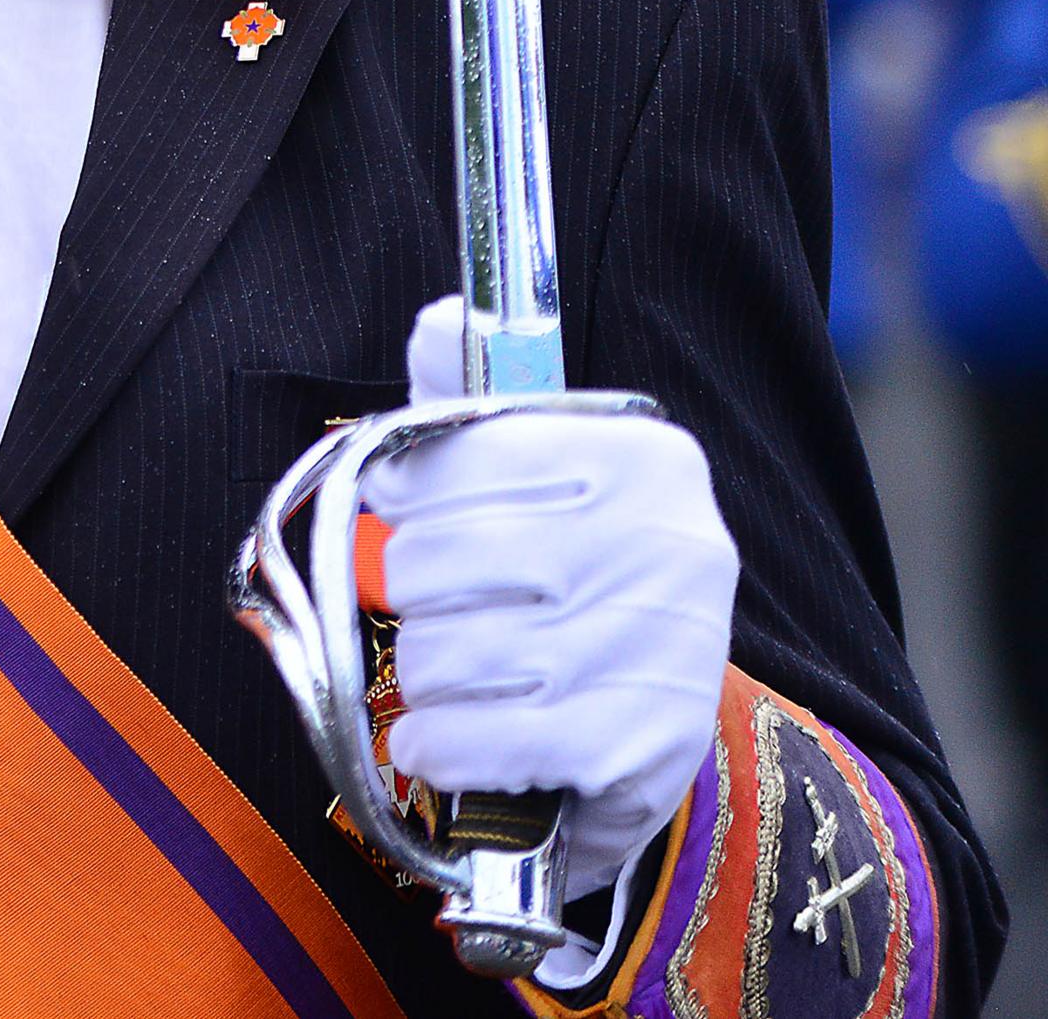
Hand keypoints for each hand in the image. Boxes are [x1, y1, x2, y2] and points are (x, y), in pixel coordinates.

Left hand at [362, 296, 736, 915]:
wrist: (655, 719)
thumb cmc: (572, 574)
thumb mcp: (536, 470)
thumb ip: (472, 400)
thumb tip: (443, 319)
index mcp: (641, 456)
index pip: (457, 455)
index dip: (403, 492)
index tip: (399, 508)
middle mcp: (666, 543)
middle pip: (429, 560)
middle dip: (409, 593)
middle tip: (438, 604)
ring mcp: (656, 648)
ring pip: (441, 652)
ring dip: (424, 673)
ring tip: (460, 671)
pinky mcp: (640, 746)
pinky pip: (474, 739)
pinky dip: (438, 742)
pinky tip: (444, 736)